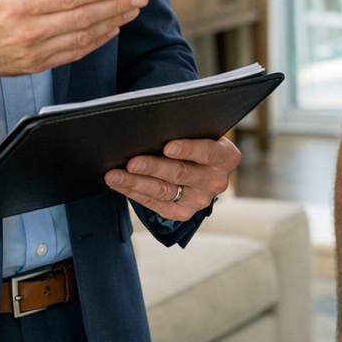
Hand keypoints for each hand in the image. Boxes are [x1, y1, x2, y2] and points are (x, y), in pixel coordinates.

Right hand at [0, 0, 147, 81]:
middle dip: (115, 7)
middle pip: (82, 18)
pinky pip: (73, 54)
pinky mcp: (37, 65)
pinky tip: (111, 30)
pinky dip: (95, 43)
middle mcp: (29, 31)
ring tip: (132, 11)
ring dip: (111, 24)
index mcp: (19, 5)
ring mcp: (34, 51)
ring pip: (82, 38)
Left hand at [104, 136, 240, 219]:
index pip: (208, 151)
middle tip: (131, 162)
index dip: (188, 149)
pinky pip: (156, 205)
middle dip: (153, 167)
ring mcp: (200, 200)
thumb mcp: (200, 131)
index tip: (167, 146)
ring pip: (164, 191)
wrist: (200, 166)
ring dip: (136, 183)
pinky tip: (121, 185)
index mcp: (226, 157)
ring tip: (115, 175)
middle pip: (181, 173)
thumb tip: (153, 128)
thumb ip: (186, 130)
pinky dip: (136, 194)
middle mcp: (216, 181)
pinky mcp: (183, 213)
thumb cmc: (196, 140)